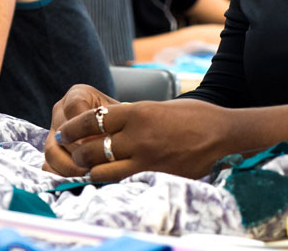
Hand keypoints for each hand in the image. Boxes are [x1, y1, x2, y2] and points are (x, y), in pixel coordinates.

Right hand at [43, 84, 118, 176]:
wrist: (116, 129)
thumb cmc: (121, 120)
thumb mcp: (120, 114)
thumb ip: (114, 123)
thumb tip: (107, 143)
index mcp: (78, 95)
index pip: (74, 105)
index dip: (83, 125)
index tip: (98, 139)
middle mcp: (60, 110)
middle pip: (62, 132)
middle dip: (79, 151)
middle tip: (95, 164)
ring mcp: (54, 132)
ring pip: (52, 151)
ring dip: (69, 167)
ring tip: (87, 174)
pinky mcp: (51, 152)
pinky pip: (48, 166)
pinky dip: (60, 175)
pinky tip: (76, 181)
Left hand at [55, 98, 233, 180]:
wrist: (222, 132)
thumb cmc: (192, 115)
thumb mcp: (158, 106)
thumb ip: (133, 116)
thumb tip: (111, 124)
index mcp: (137, 112)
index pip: (94, 119)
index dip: (75, 126)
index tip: (65, 130)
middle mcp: (138, 135)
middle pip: (93, 147)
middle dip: (77, 151)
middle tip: (72, 151)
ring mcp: (147, 157)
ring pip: (103, 169)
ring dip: (91, 169)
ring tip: (86, 167)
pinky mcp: (156, 174)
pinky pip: (124, 180)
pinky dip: (111, 180)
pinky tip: (107, 178)